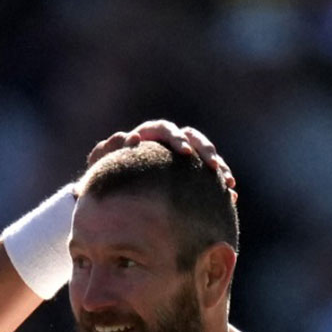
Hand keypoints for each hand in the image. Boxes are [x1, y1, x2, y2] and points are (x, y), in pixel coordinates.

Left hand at [86, 120, 237, 197]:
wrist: (110, 201)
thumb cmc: (103, 183)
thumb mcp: (99, 169)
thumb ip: (106, 152)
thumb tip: (127, 138)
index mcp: (145, 137)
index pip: (162, 130)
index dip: (174, 137)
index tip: (183, 152)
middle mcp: (166, 144)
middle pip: (190, 136)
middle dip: (201, 148)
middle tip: (210, 165)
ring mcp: (180, 159)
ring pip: (204, 154)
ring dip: (216, 164)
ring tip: (226, 180)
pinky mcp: (190, 176)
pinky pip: (209, 175)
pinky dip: (220, 183)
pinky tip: (231, 196)